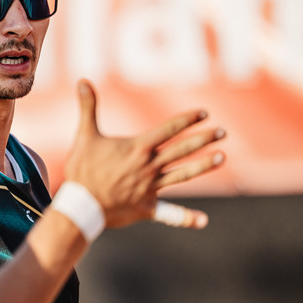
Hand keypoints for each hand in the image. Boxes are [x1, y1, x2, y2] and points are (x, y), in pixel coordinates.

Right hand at [63, 80, 224, 229]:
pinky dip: (186, 218)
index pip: (168, 130)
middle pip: (181, 150)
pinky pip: (169, 213)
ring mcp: (150, 188)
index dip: (187, 120)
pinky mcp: (147, 207)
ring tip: (221, 157)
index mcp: (137, 148)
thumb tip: (82, 81)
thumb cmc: (81, 170)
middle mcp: (148, 167)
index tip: (205, 114)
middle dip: (203, 139)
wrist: (79, 206)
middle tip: (223, 132)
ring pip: (182, 174)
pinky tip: (203, 221)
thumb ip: (88, 108)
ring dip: (203, 166)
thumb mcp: (84, 136)